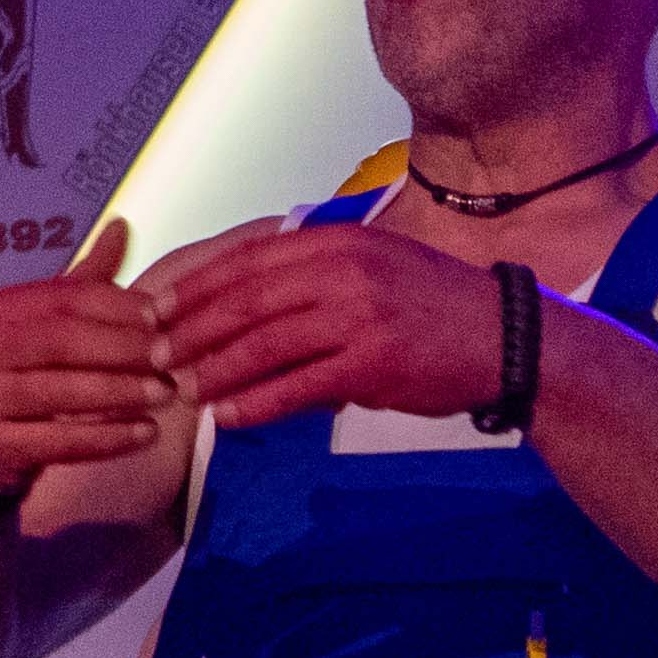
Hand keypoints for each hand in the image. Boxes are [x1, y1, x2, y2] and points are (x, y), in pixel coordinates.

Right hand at [0, 219, 169, 492]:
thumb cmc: (18, 374)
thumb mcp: (44, 324)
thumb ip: (83, 283)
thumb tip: (120, 228)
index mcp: (0, 311)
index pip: (64, 298)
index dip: (117, 305)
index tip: (161, 316)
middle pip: (62, 341)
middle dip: (123, 348)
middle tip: (169, 358)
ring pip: (61, 392)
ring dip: (122, 393)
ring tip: (164, 394)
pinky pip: (60, 442)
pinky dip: (109, 438)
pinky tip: (144, 432)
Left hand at [154, 223, 505, 429]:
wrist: (504, 336)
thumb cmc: (431, 303)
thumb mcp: (373, 263)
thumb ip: (313, 275)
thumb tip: (244, 301)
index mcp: (336, 241)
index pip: (247, 260)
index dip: (196, 286)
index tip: (158, 308)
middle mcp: (341, 271)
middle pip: (245, 301)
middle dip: (191, 329)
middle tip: (152, 353)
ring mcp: (356, 317)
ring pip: (263, 345)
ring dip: (215, 369)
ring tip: (183, 389)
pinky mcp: (371, 364)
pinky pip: (298, 387)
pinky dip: (257, 404)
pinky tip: (228, 416)